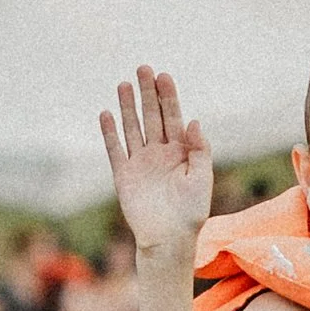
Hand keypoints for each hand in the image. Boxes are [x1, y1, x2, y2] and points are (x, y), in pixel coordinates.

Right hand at [101, 65, 211, 265]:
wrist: (169, 241)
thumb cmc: (190, 214)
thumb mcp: (202, 180)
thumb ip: (200, 150)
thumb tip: (194, 121)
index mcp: (180, 152)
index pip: (173, 117)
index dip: (168, 97)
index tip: (163, 76)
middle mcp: (159, 153)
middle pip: (151, 116)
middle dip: (147, 93)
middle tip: (143, 69)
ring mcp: (140, 163)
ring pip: (132, 128)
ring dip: (128, 107)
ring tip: (124, 84)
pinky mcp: (124, 176)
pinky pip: (115, 150)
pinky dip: (110, 133)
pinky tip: (107, 114)